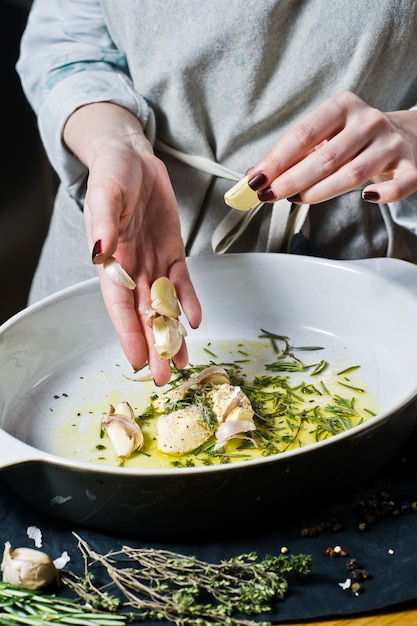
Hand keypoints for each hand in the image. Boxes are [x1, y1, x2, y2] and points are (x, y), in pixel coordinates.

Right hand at [63, 103, 201, 385]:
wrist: (133, 157)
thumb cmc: (113, 173)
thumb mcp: (106, 192)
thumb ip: (103, 222)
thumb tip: (101, 252)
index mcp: (111, 259)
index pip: (119, 304)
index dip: (127, 332)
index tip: (136, 360)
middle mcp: (132, 267)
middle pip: (143, 313)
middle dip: (153, 345)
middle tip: (163, 376)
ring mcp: (153, 261)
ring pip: (164, 305)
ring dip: (172, 333)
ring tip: (182, 361)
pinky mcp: (172, 252)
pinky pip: (182, 282)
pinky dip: (189, 301)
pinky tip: (195, 321)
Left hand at [246, 91, 416, 204]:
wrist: (404, 136)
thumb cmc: (353, 140)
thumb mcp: (324, 136)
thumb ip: (293, 154)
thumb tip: (255, 174)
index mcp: (343, 106)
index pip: (303, 134)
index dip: (277, 159)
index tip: (256, 179)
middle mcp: (368, 122)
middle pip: (325, 157)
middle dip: (292, 180)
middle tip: (270, 195)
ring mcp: (391, 144)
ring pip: (353, 174)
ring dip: (320, 192)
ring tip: (296, 200)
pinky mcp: (412, 166)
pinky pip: (399, 185)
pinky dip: (384, 194)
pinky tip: (366, 199)